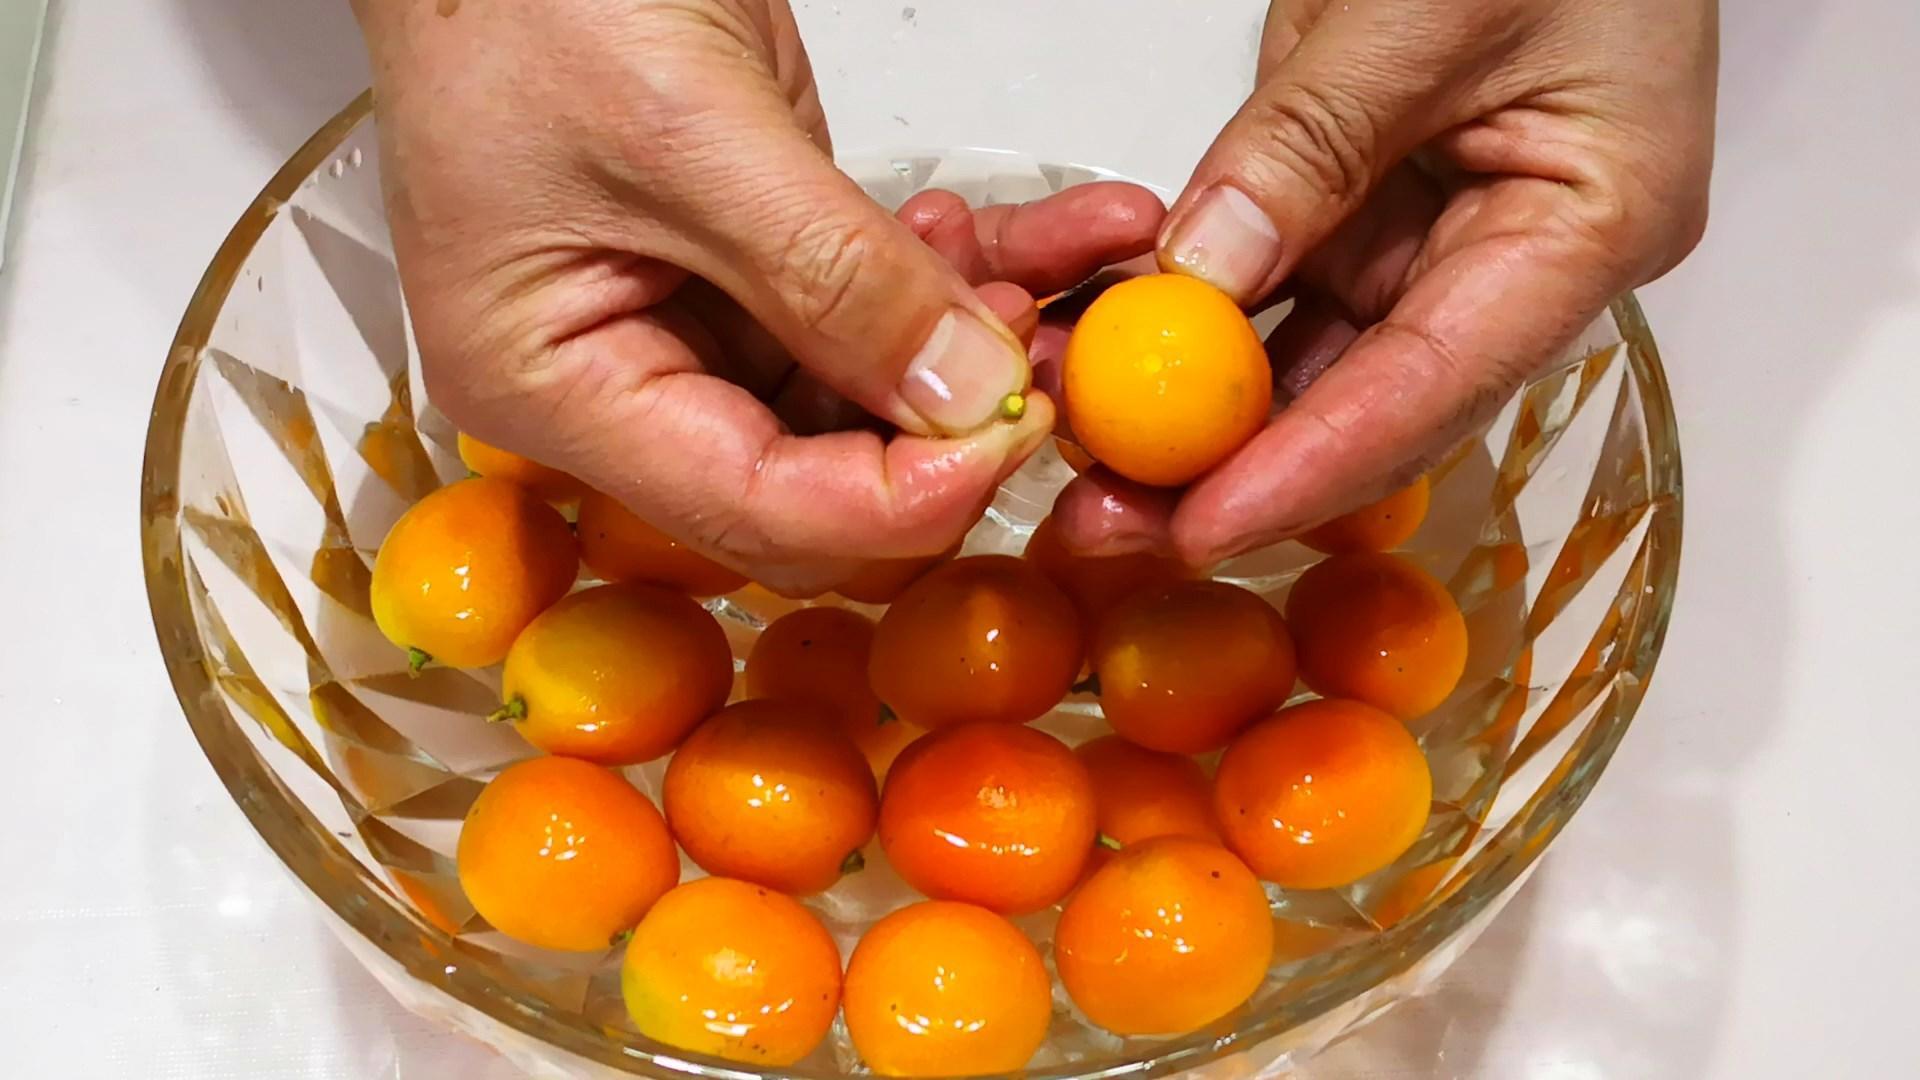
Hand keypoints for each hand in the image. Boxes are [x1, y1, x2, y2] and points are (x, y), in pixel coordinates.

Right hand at [350, 0, 1160, 592]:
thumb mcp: (685, 132)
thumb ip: (831, 276)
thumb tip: (970, 396)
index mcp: (556, 387)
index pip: (748, 504)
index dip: (892, 495)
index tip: (1012, 433)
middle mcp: (626, 379)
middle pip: (821, 482)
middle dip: (951, 434)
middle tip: (1060, 370)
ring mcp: (699, 325)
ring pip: (874, 398)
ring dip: (985, 348)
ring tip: (1081, 281)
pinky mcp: (763, 268)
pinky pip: (884, 308)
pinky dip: (969, 275)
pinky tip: (1052, 240)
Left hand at [1056, 0, 1715, 564]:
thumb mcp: (1428, 4)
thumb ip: (1314, 141)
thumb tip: (1203, 276)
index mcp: (1590, 226)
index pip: (1436, 386)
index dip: (1311, 471)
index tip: (1198, 526)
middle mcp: (1513, 256)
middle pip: (1363, 401)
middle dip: (1230, 468)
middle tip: (1103, 518)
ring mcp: (1439, 231)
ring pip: (1303, 357)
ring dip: (1190, 405)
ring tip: (1073, 447)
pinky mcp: (1370, 201)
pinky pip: (1270, 282)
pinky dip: (1185, 317)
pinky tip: (1096, 348)